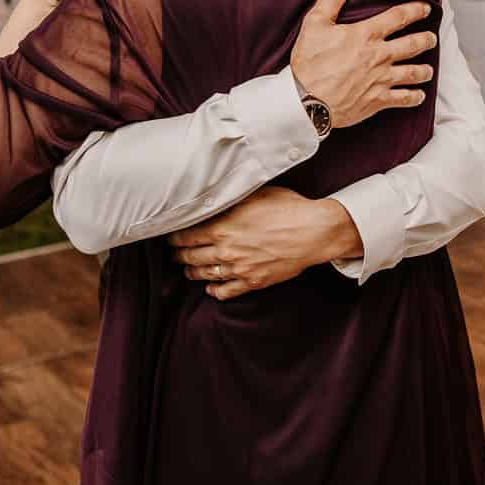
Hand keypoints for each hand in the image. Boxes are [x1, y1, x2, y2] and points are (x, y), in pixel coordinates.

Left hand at [170, 186, 358, 300]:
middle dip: (179, 255)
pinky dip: (214, 290)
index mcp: (222, 227)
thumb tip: (217, 197)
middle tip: (175, 253)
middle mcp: (226, 250)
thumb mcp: (256, 194)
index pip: (186, 235)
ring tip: (187, 270)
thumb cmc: (288, 208)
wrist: (313, 232)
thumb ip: (232, 199)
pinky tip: (210, 287)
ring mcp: (239, 268)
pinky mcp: (253, 281)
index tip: (171, 236)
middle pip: (191, 256)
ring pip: (205, 274)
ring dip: (192, 272)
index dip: (175, 236)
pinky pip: (226, 291)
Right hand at [291, 0, 435, 126]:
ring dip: (424, 70)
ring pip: (413, 72)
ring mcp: (381, 79)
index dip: (415, 10)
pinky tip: (419, 95)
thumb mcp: (315, 24)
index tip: (426, 8)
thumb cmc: (309, 62)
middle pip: (413, 44)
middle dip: (427, 40)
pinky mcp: (378, 100)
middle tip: (432, 39)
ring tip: (429, 70)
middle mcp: (379, 56)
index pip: (398, 17)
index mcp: (367, 35)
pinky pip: (404, 99)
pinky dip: (414, 97)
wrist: (306, 100)